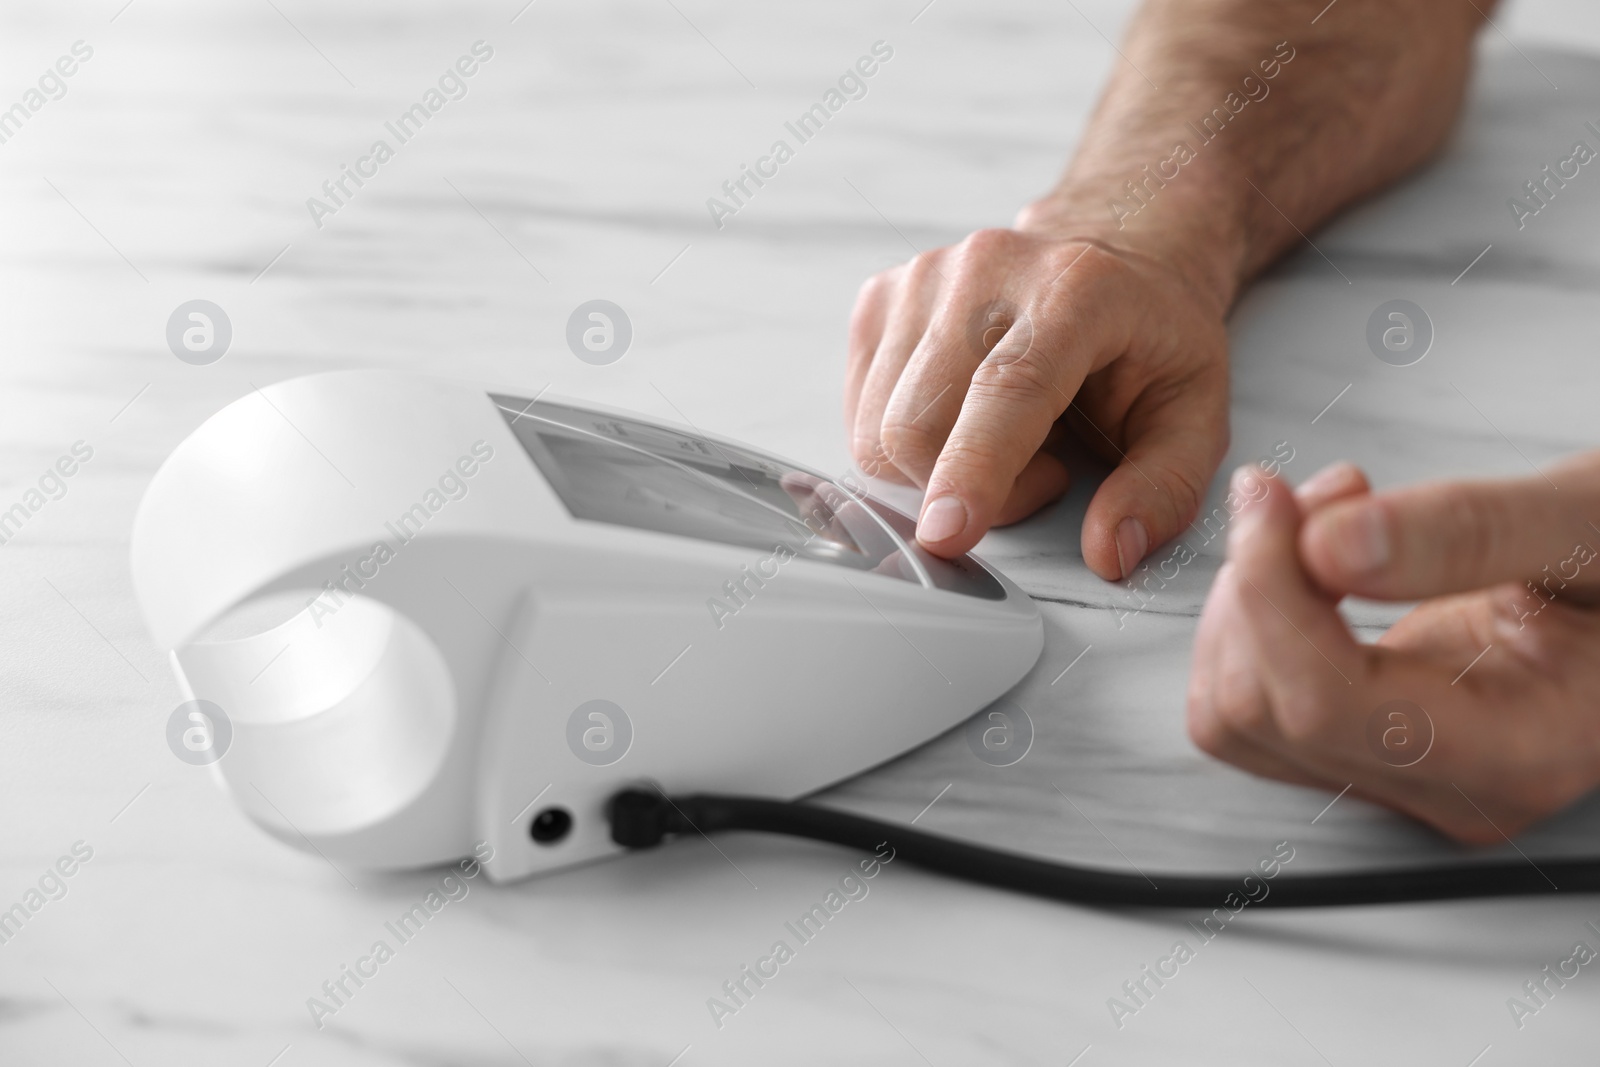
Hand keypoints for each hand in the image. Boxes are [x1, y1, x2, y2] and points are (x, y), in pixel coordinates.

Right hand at [843, 227, 1229, 579]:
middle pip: (918, 425)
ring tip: (1009, 437)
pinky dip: (907, 444)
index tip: (946, 534)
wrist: (1112, 246)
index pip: (1005, 389)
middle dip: (969, 490)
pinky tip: (964, 416)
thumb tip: (1109, 552)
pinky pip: (862, 416)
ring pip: (878, 431)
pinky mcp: (879, 300)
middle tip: (1044, 471)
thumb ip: (1163, 488)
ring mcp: (920, 280)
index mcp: (1074, 290)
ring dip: (938, 468)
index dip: (972, 468)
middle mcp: (984, 271)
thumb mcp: (1197, 412)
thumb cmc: (1149, 332)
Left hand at [1187, 459, 1599, 842]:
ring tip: (1323, 517)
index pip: (1320, 705)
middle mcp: (1446, 786)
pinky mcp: (1366, 740)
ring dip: (1247, 599)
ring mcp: (1401, 772)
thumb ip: (1471, 531)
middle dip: (1257, 585)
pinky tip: (1316, 557)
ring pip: (1232, 712)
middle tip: (1318, 494)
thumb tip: (1329, 546)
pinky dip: (1254, 615)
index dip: (1271, 593)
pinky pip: (1248, 697)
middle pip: (1255, 713)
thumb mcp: (1591, 519)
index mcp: (1516, 752)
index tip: (1272, 498)